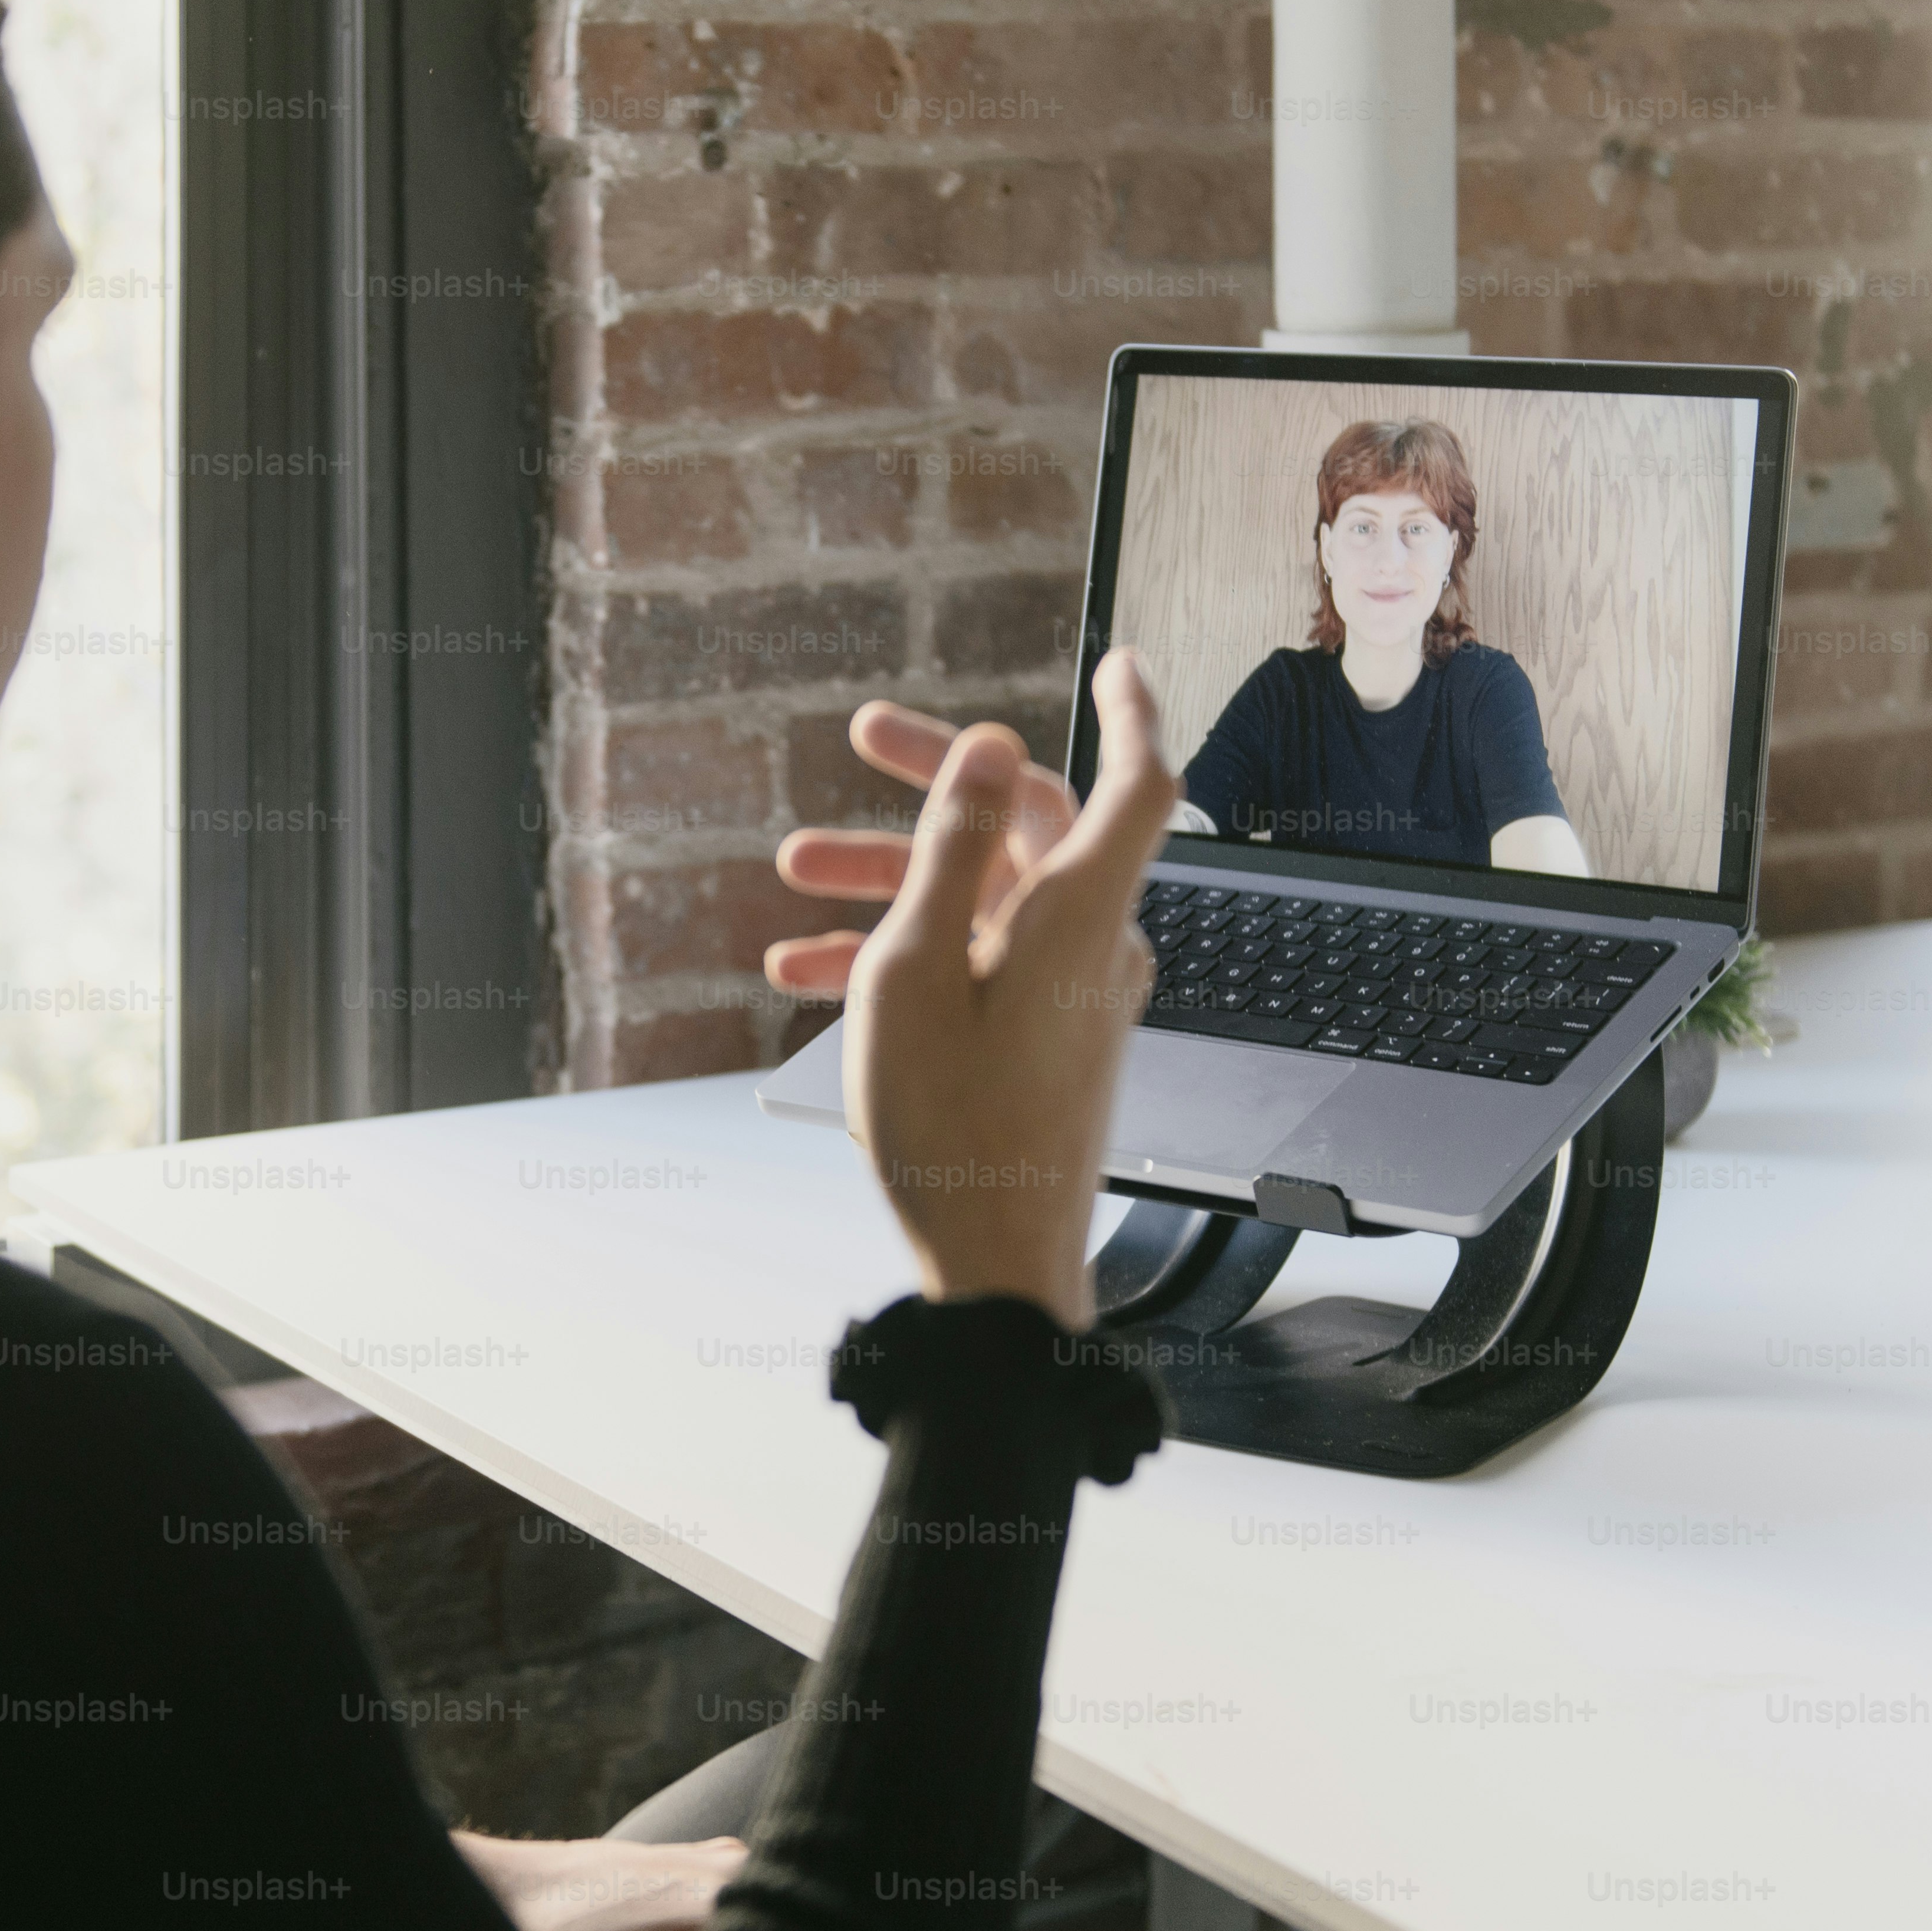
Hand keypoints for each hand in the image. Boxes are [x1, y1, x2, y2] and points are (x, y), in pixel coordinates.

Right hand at [762, 649, 1180, 1330]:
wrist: (995, 1271)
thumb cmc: (954, 1128)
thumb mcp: (917, 968)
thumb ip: (952, 847)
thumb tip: (988, 744)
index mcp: (1079, 916)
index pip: (1138, 781)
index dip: (1133, 709)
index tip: (1118, 659)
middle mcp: (1092, 947)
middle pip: (1029, 825)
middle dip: (937, 779)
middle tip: (860, 736)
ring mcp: (1074, 998)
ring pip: (987, 898)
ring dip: (894, 874)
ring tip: (793, 870)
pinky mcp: (1049, 1042)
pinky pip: (982, 966)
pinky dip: (910, 951)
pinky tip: (813, 968)